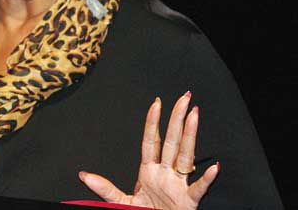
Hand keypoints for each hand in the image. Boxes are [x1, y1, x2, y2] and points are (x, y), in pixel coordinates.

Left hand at [79, 92, 218, 209]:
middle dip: (177, 120)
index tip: (156, 103)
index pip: (151, 142)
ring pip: (185, 157)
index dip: (153, 123)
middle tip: (184, 99)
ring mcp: (177, 186)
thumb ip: (105, 188)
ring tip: (194, 116)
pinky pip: (198, 189)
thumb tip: (83, 175)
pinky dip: (206, 179)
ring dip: (190, 136)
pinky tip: (214, 167)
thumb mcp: (122, 201)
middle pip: (171, 142)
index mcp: (149, 172)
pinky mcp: (188, 202)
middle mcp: (165, 174)